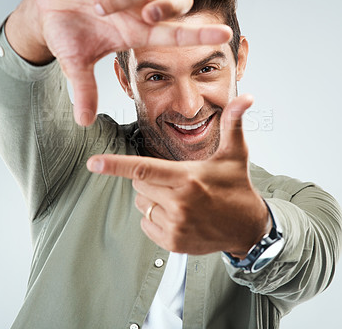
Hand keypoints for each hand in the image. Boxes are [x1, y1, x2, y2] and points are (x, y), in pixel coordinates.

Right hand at [5, 0, 231, 125]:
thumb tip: (84, 123)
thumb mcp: (77, 66)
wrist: (46, 12)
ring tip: (98, 7)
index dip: (200, 35)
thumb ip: (86, 91)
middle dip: (168, 8)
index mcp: (136, 32)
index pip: (175, 34)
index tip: (225, 35)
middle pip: (177, 2)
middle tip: (146, 16)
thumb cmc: (68, 37)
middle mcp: (137, 9)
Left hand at [87, 94, 270, 255]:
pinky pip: (146, 224)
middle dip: (150, 180)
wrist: (247, 228)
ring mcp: (175, 226)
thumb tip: (245, 97)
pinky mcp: (172, 243)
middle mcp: (178, 204)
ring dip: (153, 199)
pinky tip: (178, 216)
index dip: (115, 165)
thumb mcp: (236, 154)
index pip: (143, 169)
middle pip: (139, 185)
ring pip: (141, 205)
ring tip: (180, 199)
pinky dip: (155, 218)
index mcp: (187, 179)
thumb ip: (233, 123)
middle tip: (175, 181)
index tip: (94, 163)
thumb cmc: (237, 187)